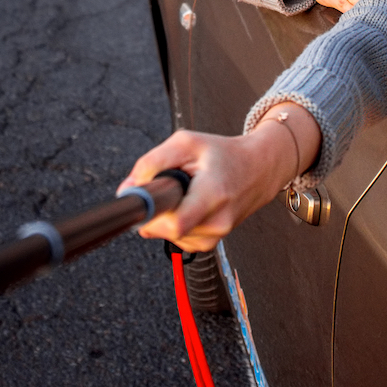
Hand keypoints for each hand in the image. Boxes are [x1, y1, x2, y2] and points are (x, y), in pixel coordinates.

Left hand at [119, 104, 323, 251]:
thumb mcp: (186, 143)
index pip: (175, 223)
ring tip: (183, 192)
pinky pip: (176, 238)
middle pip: (165, 230)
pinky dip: (174, 222)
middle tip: (162, 187)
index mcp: (213, 194)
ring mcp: (215, 236)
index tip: (138, 204)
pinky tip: (187, 204)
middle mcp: (217, 222)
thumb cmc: (222, 154)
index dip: (150, 217)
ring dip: (164, 215)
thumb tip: (128, 189)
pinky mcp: (210, 243)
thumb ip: (152, 162)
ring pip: (167, 235)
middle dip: (154, 209)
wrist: (258, 170)